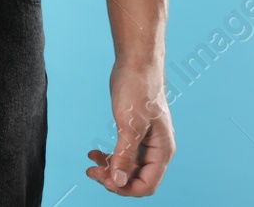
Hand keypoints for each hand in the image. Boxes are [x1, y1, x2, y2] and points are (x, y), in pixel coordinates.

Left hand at [85, 64, 174, 195]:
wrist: (136, 65)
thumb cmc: (139, 90)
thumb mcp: (130, 125)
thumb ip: (125, 155)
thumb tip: (118, 182)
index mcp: (162, 151)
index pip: (147, 185)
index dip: (125, 188)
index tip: (105, 180)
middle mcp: (156, 150)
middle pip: (136, 178)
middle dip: (114, 179)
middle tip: (92, 172)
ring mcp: (145, 142)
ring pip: (127, 167)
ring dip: (109, 169)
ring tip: (90, 165)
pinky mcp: (134, 133)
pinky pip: (123, 153)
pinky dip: (109, 157)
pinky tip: (94, 153)